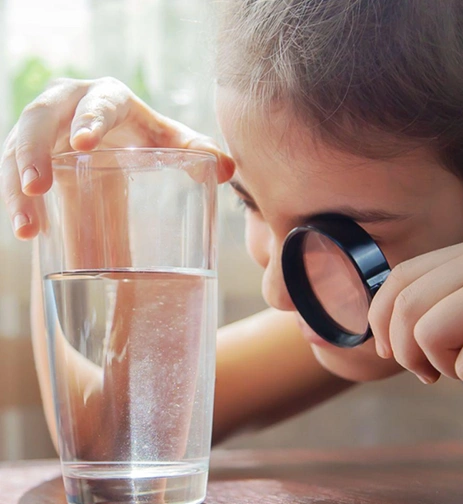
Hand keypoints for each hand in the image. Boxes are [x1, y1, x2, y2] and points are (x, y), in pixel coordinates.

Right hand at [1, 77, 234, 238]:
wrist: (118, 145)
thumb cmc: (148, 139)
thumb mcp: (172, 143)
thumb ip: (198, 152)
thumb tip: (226, 169)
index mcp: (109, 98)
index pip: (97, 101)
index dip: (89, 117)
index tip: (82, 143)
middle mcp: (68, 106)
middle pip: (39, 118)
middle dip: (33, 151)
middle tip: (36, 187)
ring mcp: (44, 129)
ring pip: (17, 150)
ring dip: (16, 187)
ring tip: (26, 227)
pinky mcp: (30, 153)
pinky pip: (14, 173)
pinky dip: (18, 202)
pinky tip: (26, 232)